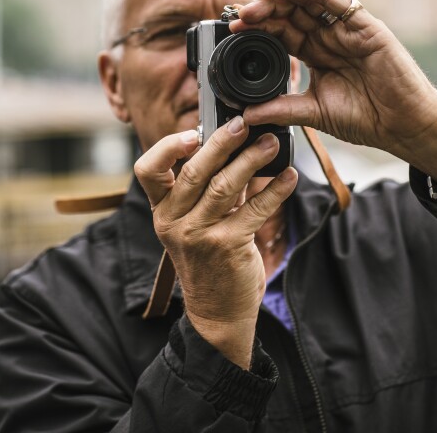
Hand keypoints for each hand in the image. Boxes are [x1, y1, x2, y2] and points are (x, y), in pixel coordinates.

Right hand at [134, 117, 297, 368]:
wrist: (218, 312)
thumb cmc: (208, 261)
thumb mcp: (197, 224)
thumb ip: (210, 189)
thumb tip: (234, 147)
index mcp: (162, 212)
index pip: (148, 170)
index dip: (167, 147)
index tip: (193, 132)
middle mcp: (175, 222)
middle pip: (194, 171)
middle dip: (221, 143)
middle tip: (244, 124)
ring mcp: (200, 235)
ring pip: (225, 186)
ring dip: (252, 160)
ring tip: (271, 144)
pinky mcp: (228, 246)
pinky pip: (255, 209)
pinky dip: (275, 189)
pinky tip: (288, 177)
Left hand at [230, 0, 436, 182]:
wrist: (403, 127)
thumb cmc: (365, 118)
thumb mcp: (314, 112)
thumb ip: (281, 109)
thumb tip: (245, 115)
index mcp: (314, 53)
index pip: (280, 33)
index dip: (257, 28)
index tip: (232, 29)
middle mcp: (328, 36)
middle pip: (290, 13)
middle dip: (264, 8)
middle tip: (239, 10)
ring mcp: (347, 29)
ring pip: (311, 1)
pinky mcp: (368, 28)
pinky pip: (341, 5)